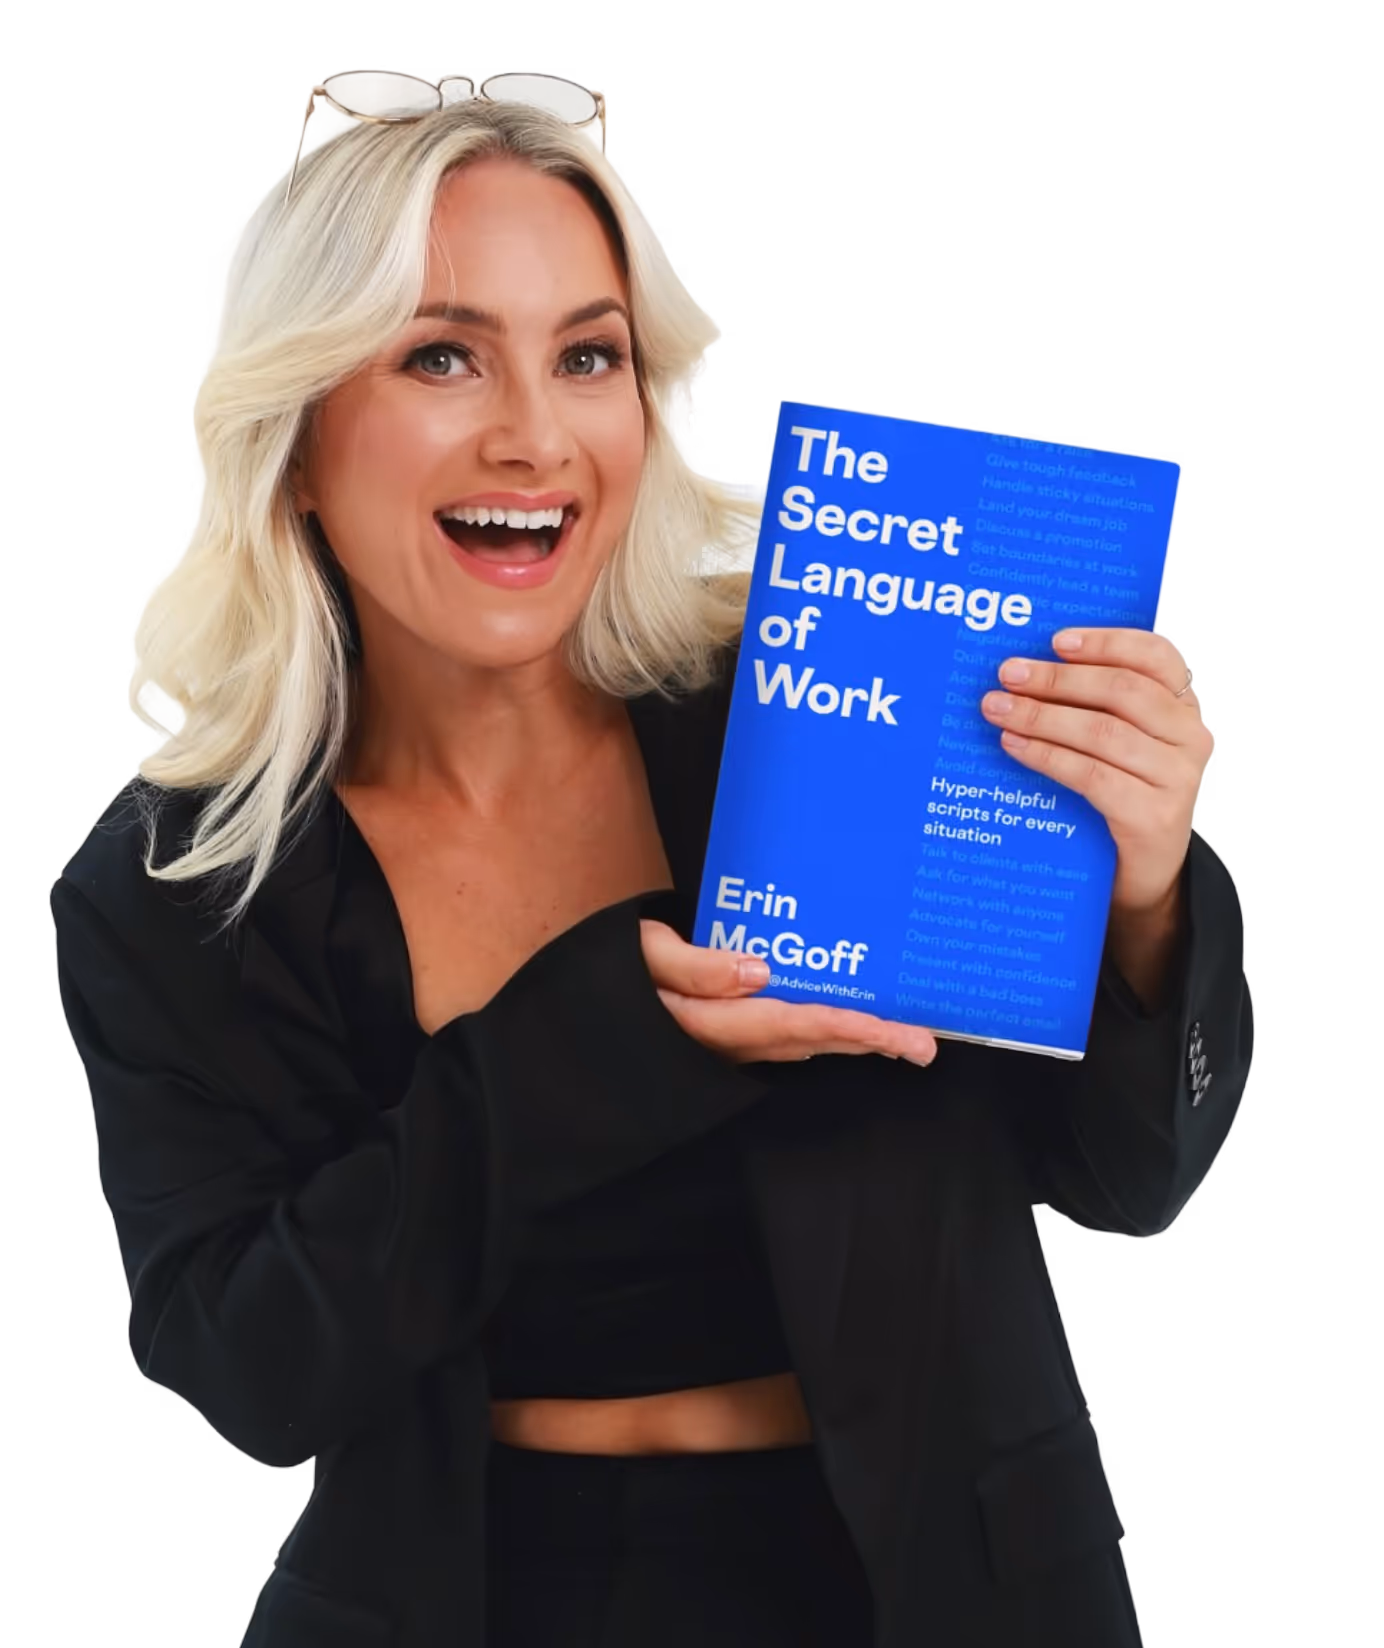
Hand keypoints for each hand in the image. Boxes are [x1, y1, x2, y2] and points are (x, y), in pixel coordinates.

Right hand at [640, 920, 938, 1066]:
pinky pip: (787, 1038)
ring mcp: (729, 1045)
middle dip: (869, 1044)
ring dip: (855, 1042)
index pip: (790, 1023)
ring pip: (805, 1044)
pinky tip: (852, 1028)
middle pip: (811, 1042)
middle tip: (925, 1046)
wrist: (587, 1005)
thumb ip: (697, 966)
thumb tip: (758, 969)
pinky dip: (826, 1034)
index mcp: (708, 1022)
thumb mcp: (643, 954)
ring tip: (905, 1040)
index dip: (844, 1027)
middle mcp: (727, 1042)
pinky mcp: (729, 1038)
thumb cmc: (614, 967)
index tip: (890, 1031)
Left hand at [979, 627, 1215, 914]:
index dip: (1108, 642)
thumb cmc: (1121, 791)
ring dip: (1043, 717)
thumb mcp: (1119, 740)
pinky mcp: (1155, 816)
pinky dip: (1047, 756)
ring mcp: (1178, 778)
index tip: (1056, 640)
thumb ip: (1093, 703)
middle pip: (1123, 691)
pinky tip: (1014, 746)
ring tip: (998, 709)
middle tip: (1008, 674)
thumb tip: (1026, 669)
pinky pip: (1091, 775)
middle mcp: (1191, 736)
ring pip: (1104, 732)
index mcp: (1185, 705)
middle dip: (1058, 679)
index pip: (1157, 656)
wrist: (1143, 871)